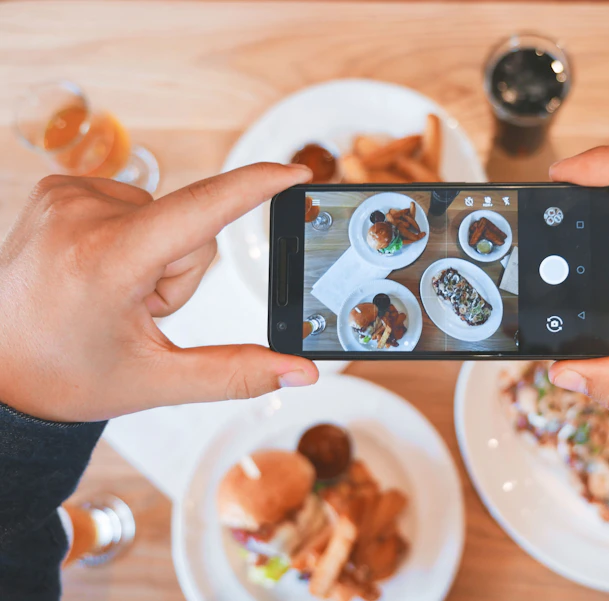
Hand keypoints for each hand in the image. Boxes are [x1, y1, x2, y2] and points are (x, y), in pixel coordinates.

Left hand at [0, 164, 317, 421]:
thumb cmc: (65, 376)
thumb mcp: (156, 381)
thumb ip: (237, 373)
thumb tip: (300, 373)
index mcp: (107, 261)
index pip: (202, 209)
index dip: (257, 187)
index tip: (296, 172)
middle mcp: (82, 214)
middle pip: (190, 227)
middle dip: (181, 272)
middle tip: (136, 310)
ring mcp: (66, 196)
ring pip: (165, 216)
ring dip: (156, 256)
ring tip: (111, 292)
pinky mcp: (59, 188)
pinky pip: (133, 204)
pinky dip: (131, 238)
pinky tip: (98, 269)